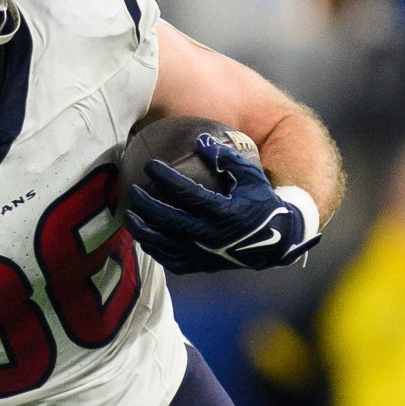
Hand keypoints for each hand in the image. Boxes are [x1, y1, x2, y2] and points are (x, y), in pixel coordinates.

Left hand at [124, 136, 318, 273]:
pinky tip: (144, 239)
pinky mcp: (201, 266)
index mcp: (222, 212)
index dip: (166, 178)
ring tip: (129, 215)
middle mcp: (210, 235)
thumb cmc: (261, 203)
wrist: (275, 241)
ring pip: (165, 244)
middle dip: (146, 204)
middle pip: (169, 220)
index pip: (187, 193)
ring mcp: (204, 254)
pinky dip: (155, 251)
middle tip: (133, 190)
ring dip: (143, 230)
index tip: (150, 165)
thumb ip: (226, 159)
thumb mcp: (250, 177)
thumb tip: (201, 140)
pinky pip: (171, 262)